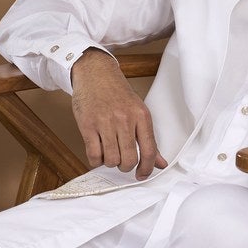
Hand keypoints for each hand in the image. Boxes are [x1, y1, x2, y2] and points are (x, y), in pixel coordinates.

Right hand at [70, 49, 167, 179]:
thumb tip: (160, 163)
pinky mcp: (88, 125)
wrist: (95, 73)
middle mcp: (125, 119)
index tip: (142, 174)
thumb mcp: (138, 111)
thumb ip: (148, 138)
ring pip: (111, 159)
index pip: (149, 151)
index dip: (147, 168)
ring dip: (110, 162)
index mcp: (141, 116)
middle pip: (129, 159)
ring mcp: (105, 122)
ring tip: (109, 153)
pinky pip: (94, 154)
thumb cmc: (117, 92)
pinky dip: (96, 160)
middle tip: (122, 161)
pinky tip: (97, 153)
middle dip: (125, 166)